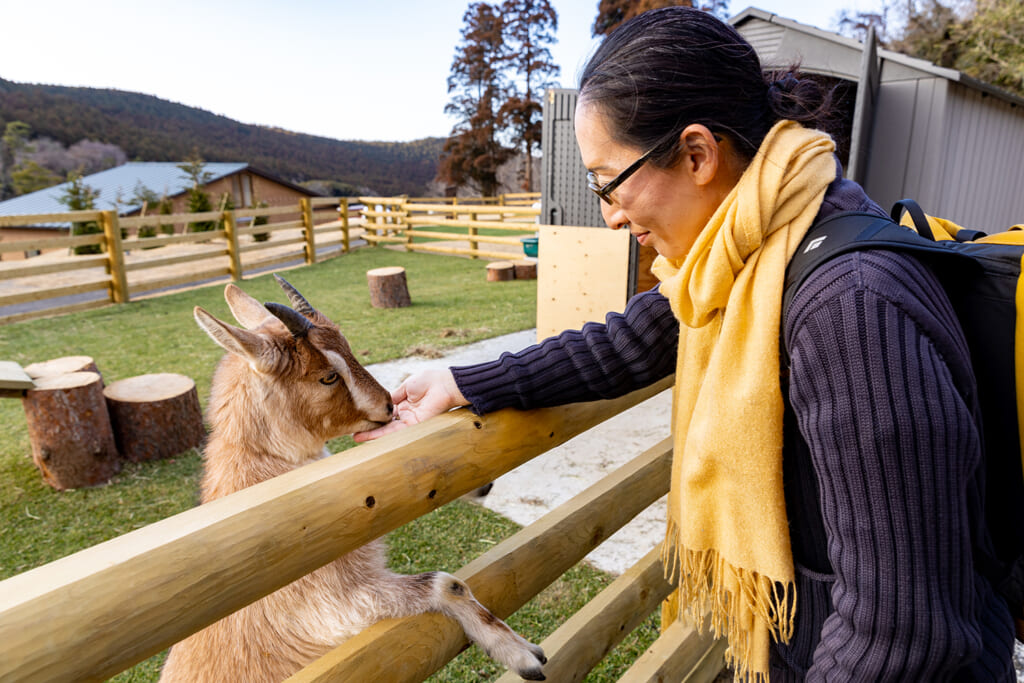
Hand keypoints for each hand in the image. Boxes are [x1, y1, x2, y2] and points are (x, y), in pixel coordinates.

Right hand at [353, 369, 468, 441]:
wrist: (445, 385)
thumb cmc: (429, 381)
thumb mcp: (407, 386)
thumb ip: (394, 396)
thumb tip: (382, 402)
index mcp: (403, 404)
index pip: (386, 413)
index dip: (374, 416)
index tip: (360, 418)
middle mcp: (406, 415)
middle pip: (385, 424)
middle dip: (370, 429)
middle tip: (353, 433)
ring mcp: (410, 422)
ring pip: (388, 431)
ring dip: (373, 435)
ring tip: (356, 437)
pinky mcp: (415, 426)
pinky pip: (397, 432)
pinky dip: (384, 434)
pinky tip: (371, 437)